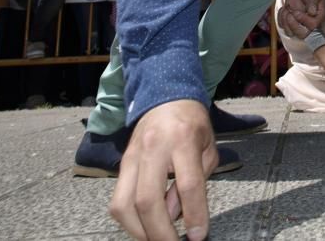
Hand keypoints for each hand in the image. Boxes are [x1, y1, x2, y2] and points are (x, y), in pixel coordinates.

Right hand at [110, 99, 217, 240]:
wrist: (165, 97)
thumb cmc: (192, 124)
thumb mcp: (207, 149)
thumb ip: (197, 182)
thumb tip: (178, 218)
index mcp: (183, 139)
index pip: (189, 184)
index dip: (194, 215)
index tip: (198, 236)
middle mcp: (153, 147)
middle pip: (148, 200)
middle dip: (160, 233)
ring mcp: (132, 156)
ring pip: (124, 204)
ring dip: (139, 231)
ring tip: (157, 238)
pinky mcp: (121, 164)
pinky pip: (118, 200)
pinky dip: (129, 221)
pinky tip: (145, 226)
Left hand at [280, 0, 324, 37]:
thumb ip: (313, 1)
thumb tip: (312, 12)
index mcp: (318, 17)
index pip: (312, 26)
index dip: (303, 21)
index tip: (296, 12)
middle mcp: (309, 23)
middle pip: (301, 35)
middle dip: (293, 25)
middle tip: (290, 13)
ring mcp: (298, 23)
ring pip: (290, 32)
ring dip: (285, 21)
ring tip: (287, 9)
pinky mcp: (289, 21)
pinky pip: (282, 25)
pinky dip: (280, 18)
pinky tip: (284, 9)